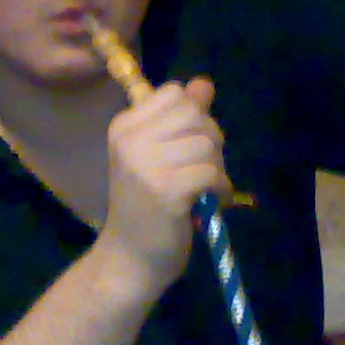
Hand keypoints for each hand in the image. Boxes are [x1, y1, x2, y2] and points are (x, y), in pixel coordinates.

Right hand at [99, 77, 231, 298]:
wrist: (130, 260)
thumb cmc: (146, 208)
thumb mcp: (159, 155)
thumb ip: (182, 118)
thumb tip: (204, 84)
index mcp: (124, 127)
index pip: (175, 94)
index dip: (193, 118)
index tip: (186, 149)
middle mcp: (130, 141)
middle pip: (195, 115)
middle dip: (210, 143)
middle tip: (201, 173)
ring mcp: (145, 165)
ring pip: (206, 144)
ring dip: (217, 169)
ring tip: (205, 191)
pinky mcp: (166, 191)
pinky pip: (211, 173)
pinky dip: (220, 190)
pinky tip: (211, 205)